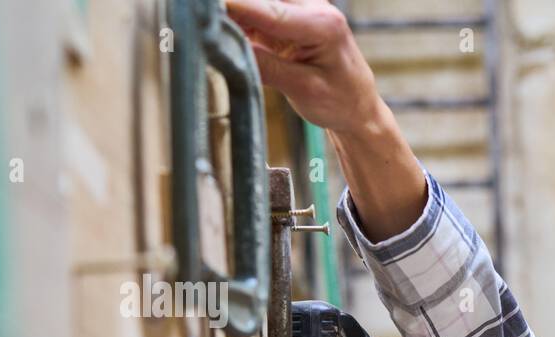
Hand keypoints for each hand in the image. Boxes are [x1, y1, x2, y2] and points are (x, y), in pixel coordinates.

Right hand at [225, 0, 426, 242]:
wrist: (358, 108)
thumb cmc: (340, 102)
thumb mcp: (303, 91)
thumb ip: (265, 67)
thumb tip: (226, 46)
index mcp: (323, 24)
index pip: (268, 10)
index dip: (232, 6)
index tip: (202, 8)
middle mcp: (313, 7)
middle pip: (258, 1)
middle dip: (229, 9)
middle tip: (196, 19)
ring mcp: (301, 9)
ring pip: (255, 4)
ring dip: (231, 15)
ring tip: (204, 28)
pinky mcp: (289, 17)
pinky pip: (256, 13)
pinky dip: (237, 20)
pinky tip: (220, 32)